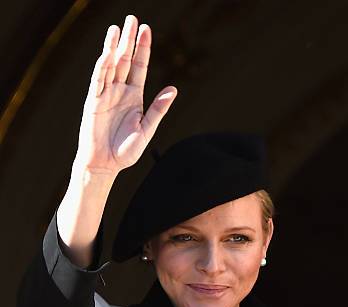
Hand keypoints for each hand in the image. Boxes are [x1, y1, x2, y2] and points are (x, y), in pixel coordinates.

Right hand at [74, 14, 176, 175]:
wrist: (105, 165)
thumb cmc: (126, 152)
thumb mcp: (146, 130)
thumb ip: (158, 110)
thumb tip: (173, 90)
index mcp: (135, 97)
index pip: (140, 67)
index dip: (143, 49)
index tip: (146, 29)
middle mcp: (120, 91)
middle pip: (125, 60)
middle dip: (129, 40)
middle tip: (132, 18)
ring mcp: (106, 95)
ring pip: (110, 66)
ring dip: (113, 48)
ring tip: (117, 29)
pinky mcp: (93, 102)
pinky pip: (98, 81)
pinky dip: (102, 66)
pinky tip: (107, 53)